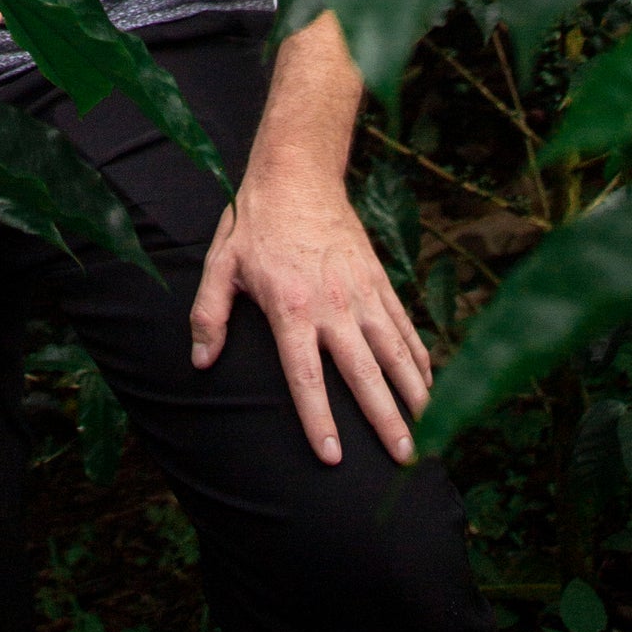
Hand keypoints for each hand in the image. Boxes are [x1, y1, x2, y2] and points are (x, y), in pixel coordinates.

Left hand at [188, 166, 431, 466]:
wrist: (297, 171)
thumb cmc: (254, 221)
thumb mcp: (221, 263)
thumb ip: (210, 313)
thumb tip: (201, 361)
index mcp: (291, 308)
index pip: (306, 376)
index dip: (319, 419)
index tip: (333, 458)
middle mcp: (332, 306)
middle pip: (364, 374)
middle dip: (385, 420)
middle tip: (405, 460)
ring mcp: (361, 293)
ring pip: (394, 352)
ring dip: (413, 394)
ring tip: (429, 432)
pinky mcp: (378, 279)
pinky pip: (404, 325)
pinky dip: (419, 356)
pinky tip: (430, 383)